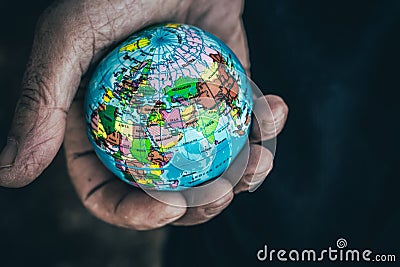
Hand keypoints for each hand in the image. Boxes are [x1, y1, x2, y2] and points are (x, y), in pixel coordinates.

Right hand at [0, 0, 287, 228]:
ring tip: (259, 159)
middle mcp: (144, 130)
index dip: (134, 213)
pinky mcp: (223, 97)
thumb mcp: (69, 39)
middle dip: (200, 206)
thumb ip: (42, 104)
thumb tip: (11, 174)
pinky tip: (274, 111)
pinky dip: (266, 128)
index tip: (169, 208)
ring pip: (213, 168)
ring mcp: (186, 117)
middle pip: (168, 191)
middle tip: (224, 194)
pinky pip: (246, 127)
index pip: (108, 191)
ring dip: (244, 176)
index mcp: (101, 129)